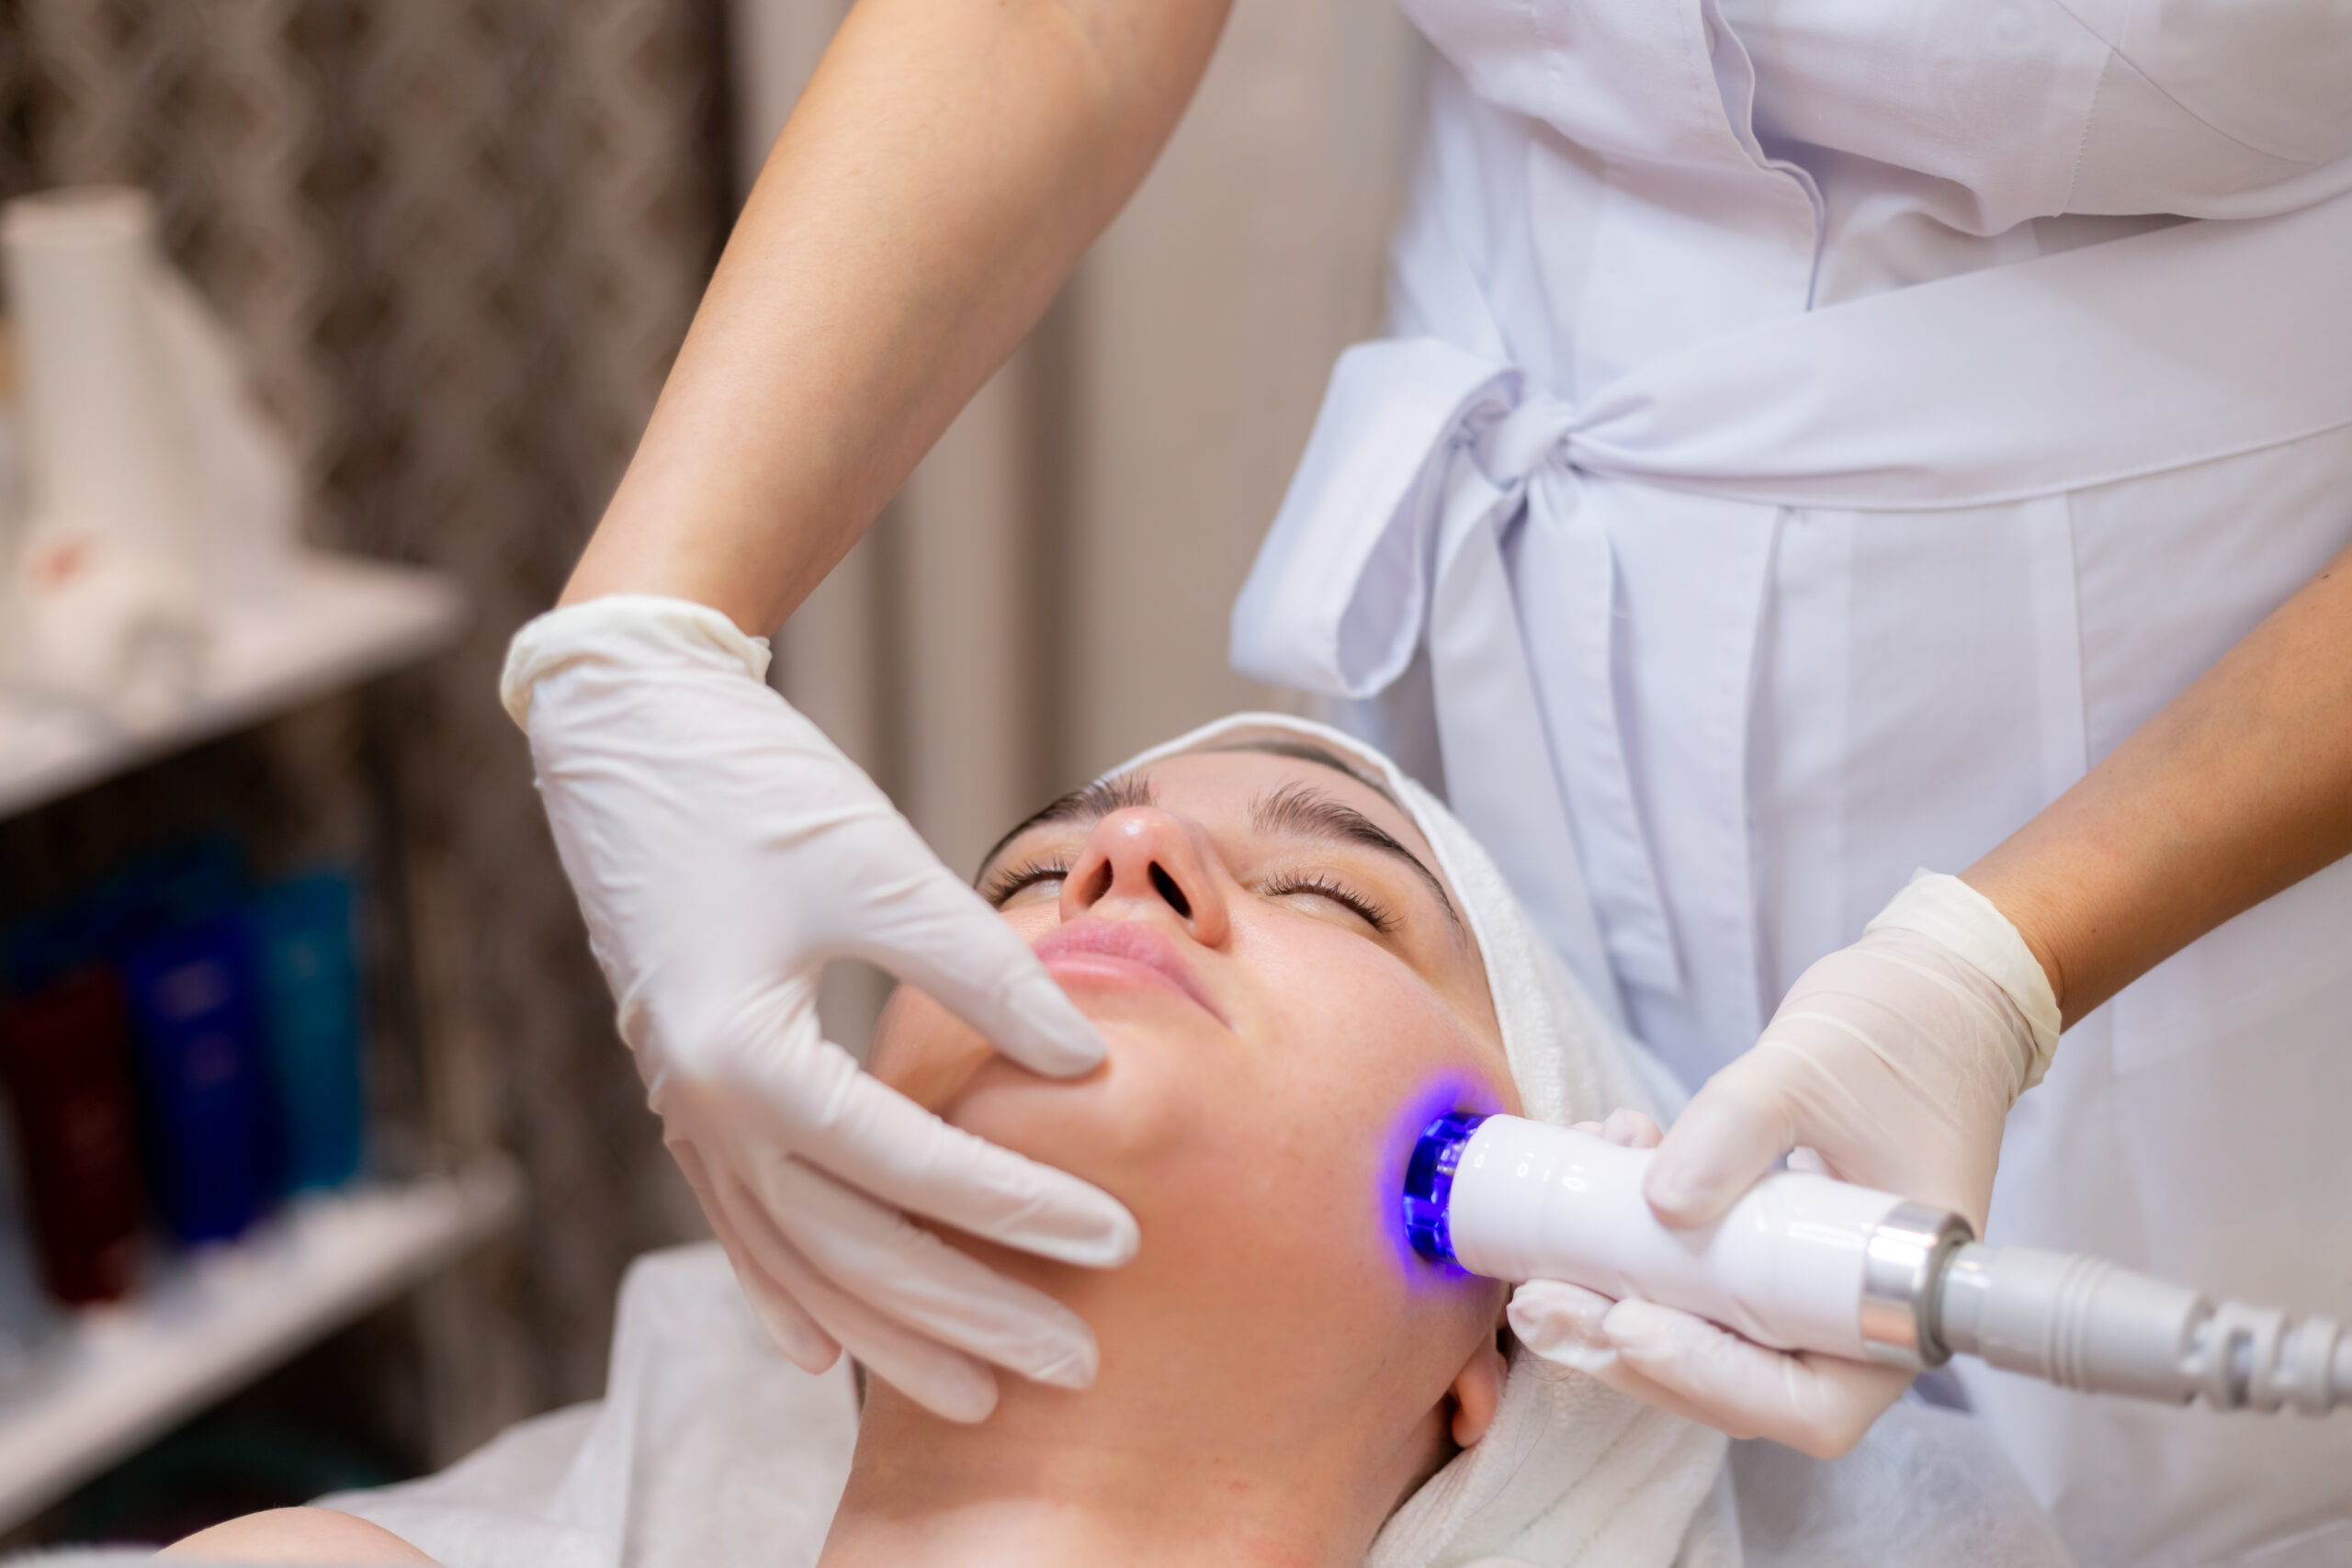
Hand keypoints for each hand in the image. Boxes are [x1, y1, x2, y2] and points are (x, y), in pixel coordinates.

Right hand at [503, 596, 1138, 1422]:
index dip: (1020, 1207)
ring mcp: (684, 1112)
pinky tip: (823, 1348)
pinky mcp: (685, 1095)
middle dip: (965, 1317)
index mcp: (746, 1059)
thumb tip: (1085, 1061)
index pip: (909, 1167)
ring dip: (887, 1334)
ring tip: (975, 1394)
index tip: (1119, 1238)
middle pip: (849, 1251)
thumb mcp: (876, 865)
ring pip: (794, 1261)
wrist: (628, 731)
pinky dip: (787, 1293)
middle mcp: (702, 1111)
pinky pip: (739, 1227)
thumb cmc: (753, 789)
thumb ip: (982, 973)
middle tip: (1070, 1364)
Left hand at [1512, 874, 2056, 1455]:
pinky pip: (1690, 1271)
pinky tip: (1595, 1164)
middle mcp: (1850, 1312)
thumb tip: (1660, 1204)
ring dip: (1610, 1303)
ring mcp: (1803, 1281)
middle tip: (1537, 1305)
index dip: (1712, 1380)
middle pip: (1734, 1382)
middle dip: (1626, 1348)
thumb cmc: (1905, 1034)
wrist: (1933, 994)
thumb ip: (1736, 1130)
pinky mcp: (1764, 1245)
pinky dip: (1630, 1240)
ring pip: (1700, 1332)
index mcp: (1900, 1302)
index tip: (1629, 1323)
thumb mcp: (1811, 1068)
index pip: (1810, 1402)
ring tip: (1535, 1266)